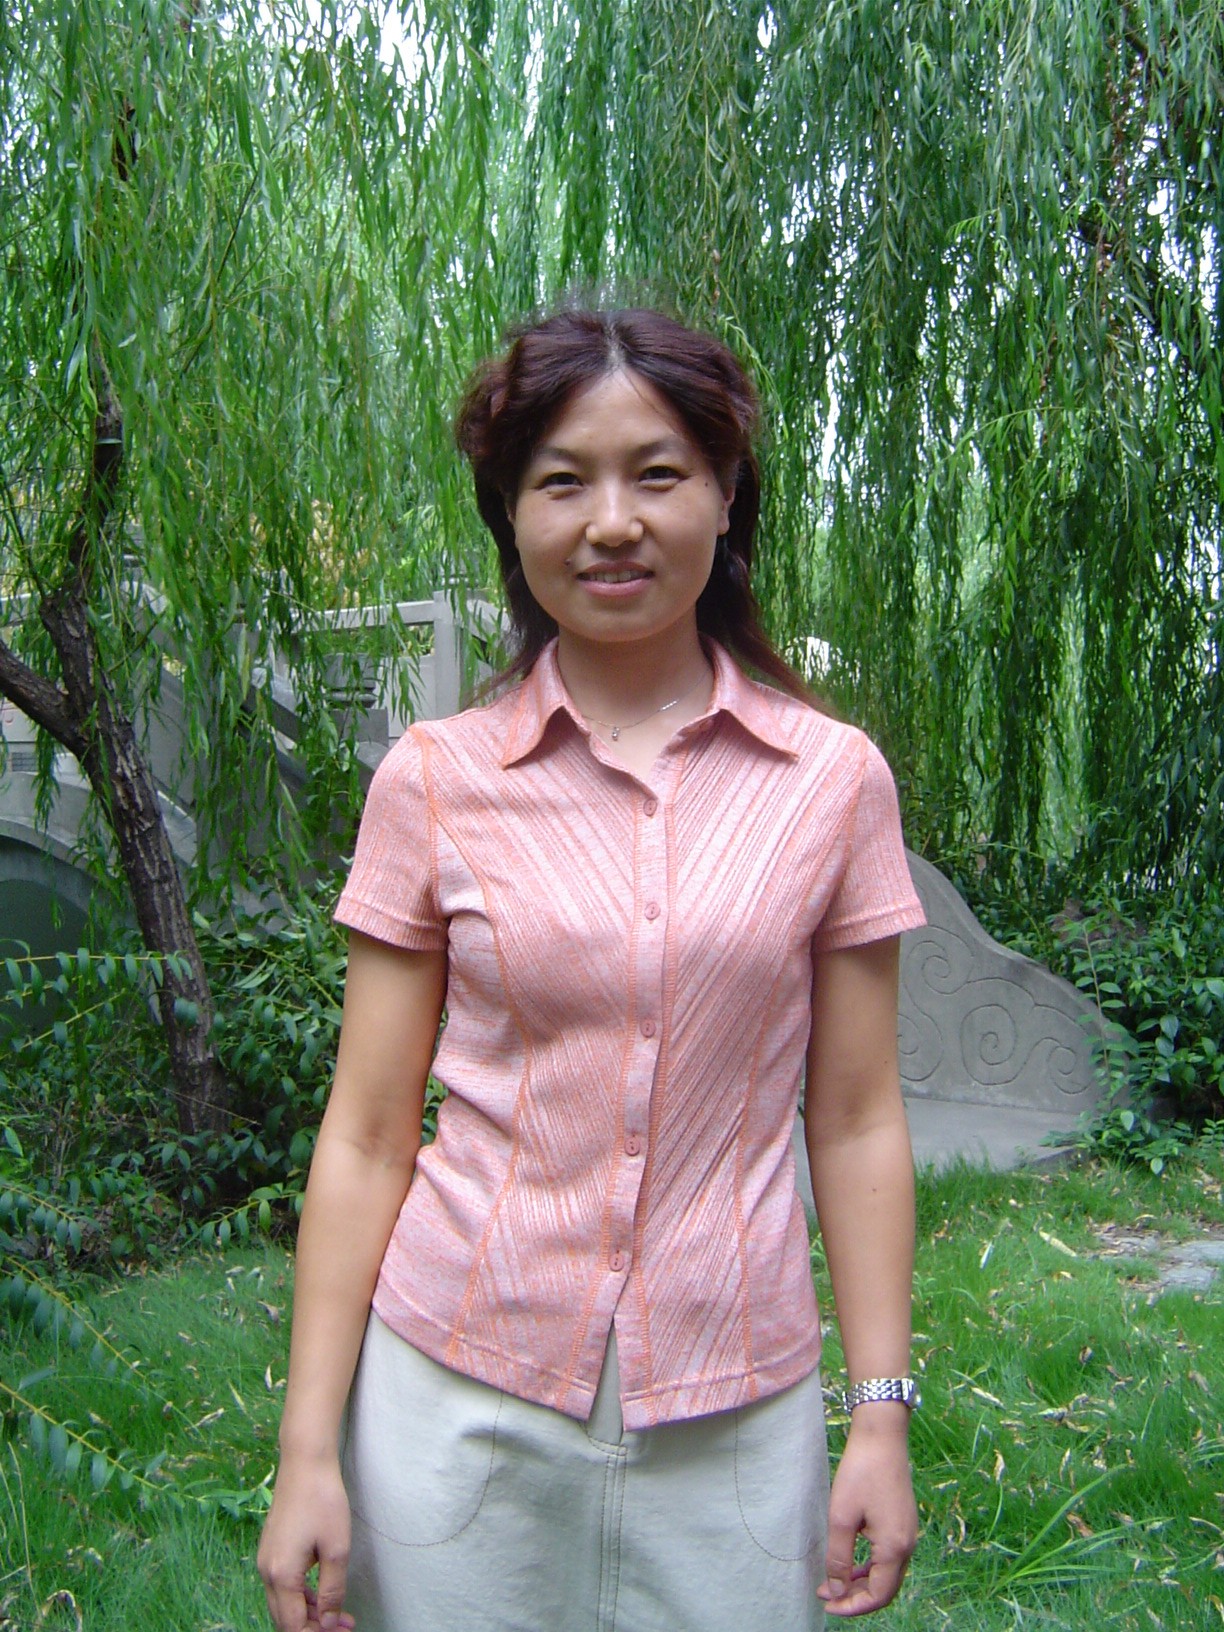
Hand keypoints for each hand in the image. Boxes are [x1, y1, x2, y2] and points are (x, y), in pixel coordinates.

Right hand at [258, 1452, 355, 1631]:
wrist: (304, 1462)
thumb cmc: (323, 1500)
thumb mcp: (336, 1548)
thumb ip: (332, 1590)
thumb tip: (329, 1623)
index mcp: (281, 1575)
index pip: (294, 1626)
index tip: (343, 1631)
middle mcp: (266, 1572)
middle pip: (285, 1619)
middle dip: (313, 1627)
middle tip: (344, 1626)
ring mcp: (266, 1560)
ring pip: (283, 1603)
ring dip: (309, 1613)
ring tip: (340, 1614)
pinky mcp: (271, 1549)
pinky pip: (283, 1585)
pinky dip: (301, 1596)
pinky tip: (323, 1593)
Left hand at [817, 1408, 917, 1616]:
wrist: (882, 1436)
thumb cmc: (860, 1473)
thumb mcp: (842, 1516)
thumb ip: (839, 1558)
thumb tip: (837, 1591)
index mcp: (895, 1548)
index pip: (878, 1595)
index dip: (852, 1606)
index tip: (827, 1603)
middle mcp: (908, 1546)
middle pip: (885, 1589)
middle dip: (855, 1597)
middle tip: (826, 1594)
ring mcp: (908, 1533)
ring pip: (887, 1574)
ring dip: (861, 1582)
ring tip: (833, 1582)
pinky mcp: (903, 1522)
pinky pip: (888, 1557)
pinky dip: (870, 1566)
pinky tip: (850, 1562)